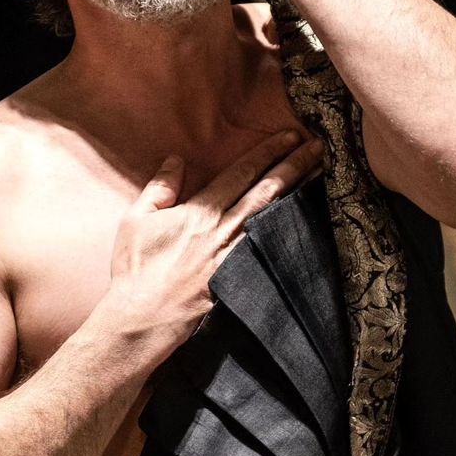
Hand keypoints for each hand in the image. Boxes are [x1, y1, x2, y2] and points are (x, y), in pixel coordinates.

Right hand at [108, 129, 323, 354]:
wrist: (142, 319)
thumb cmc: (135, 270)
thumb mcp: (136, 220)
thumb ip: (159, 187)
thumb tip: (175, 160)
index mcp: (200, 212)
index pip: (241, 174)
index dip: (267, 153)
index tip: (288, 136)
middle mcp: (224, 231)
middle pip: (267, 191)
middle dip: (294, 165)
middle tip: (318, 146)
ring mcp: (236, 257)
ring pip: (275, 217)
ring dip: (300, 193)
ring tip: (321, 174)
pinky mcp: (241, 280)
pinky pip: (272, 250)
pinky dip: (291, 232)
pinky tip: (306, 221)